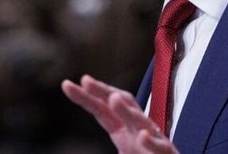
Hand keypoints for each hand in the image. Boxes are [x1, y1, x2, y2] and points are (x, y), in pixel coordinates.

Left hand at [61, 75, 178, 153]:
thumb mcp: (123, 149)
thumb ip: (113, 133)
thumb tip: (95, 118)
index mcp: (124, 130)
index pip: (103, 109)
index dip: (87, 97)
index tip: (67, 85)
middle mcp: (138, 129)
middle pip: (121, 104)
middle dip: (104, 91)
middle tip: (86, 81)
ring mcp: (154, 140)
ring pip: (141, 121)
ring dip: (127, 110)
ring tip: (113, 99)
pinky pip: (160, 146)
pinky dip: (151, 142)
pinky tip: (142, 136)